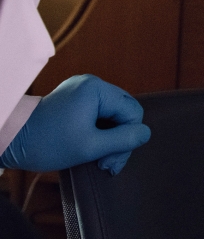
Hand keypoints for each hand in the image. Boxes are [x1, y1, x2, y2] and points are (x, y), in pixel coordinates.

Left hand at [0, 75, 150, 173]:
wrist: (10, 139)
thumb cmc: (46, 143)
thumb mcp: (89, 146)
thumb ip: (123, 140)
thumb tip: (145, 134)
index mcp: (96, 89)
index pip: (132, 112)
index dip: (127, 138)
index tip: (109, 161)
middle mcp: (92, 83)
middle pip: (124, 112)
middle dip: (119, 139)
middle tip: (105, 163)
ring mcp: (83, 90)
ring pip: (113, 115)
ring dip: (110, 138)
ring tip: (98, 158)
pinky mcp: (76, 99)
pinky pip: (100, 113)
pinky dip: (100, 131)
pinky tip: (92, 146)